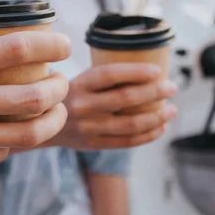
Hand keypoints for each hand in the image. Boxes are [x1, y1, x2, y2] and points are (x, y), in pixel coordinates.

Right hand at [0, 31, 70, 193]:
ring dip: (53, 119)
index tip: (64, 46)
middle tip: (61, 81)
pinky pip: (3, 152)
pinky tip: (15, 128)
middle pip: (34, 95)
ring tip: (54, 109)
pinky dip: (16, 138)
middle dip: (60, 87)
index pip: (16, 48)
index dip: (50, 45)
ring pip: (30, 133)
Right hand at [50, 63, 177, 149]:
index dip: (136, 72)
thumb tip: (148, 71)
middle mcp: (83, 105)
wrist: (42, 123)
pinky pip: (127, 142)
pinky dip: (147, 135)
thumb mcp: (79, 81)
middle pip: (126, 98)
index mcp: (80, 84)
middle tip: (173, 87)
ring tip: (172, 111)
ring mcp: (88, 127)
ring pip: (131, 124)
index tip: (158, 71)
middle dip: (155, 92)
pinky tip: (160, 127)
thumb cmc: (71, 96)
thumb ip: (104, 79)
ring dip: (157, 117)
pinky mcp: (93, 144)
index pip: (111, 74)